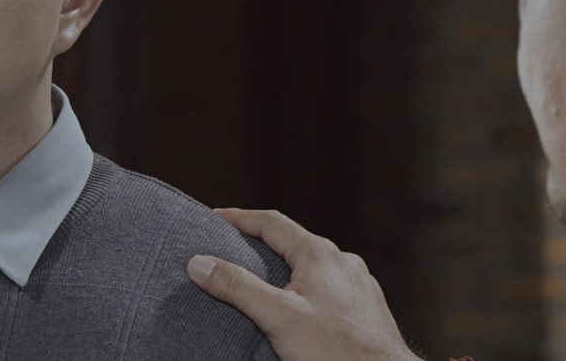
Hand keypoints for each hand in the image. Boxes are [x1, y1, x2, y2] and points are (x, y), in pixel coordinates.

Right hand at [187, 208, 420, 360]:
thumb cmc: (335, 350)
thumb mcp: (277, 316)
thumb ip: (238, 287)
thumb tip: (200, 263)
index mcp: (319, 254)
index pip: (272, 222)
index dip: (240, 218)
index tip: (215, 218)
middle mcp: (342, 261)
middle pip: (293, 242)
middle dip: (262, 243)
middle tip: (234, 248)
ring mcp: (358, 284)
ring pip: (314, 266)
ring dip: (287, 267)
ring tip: (264, 280)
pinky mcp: (366, 306)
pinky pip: (330, 287)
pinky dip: (307, 288)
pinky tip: (301, 307)